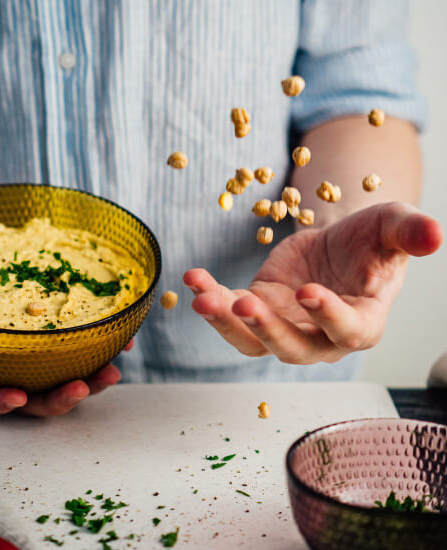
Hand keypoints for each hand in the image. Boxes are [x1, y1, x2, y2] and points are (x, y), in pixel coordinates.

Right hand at [0, 339, 133, 415]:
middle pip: (33, 399)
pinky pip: (85, 355)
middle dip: (58, 400)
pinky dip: (104, 350)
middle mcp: (9, 369)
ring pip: (65, 381)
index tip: (15, 396)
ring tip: (115, 368)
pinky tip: (124, 339)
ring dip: (92, 381)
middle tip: (83, 388)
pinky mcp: (62, 342)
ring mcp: (37, 358)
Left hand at [184, 202, 441, 363]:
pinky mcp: (257, 311)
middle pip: (293, 348)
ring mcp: (284, 327)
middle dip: (268, 330)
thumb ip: (409, 232)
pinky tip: (193, 279)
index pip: (347, 331)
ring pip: (252, 341)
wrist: (336, 245)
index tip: (309, 292)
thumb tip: (435, 234)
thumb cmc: (370, 241)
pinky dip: (211, 296)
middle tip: (247, 304)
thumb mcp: (391, 227)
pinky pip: (230, 313)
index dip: (329, 316)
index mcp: (361, 322)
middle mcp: (319, 336)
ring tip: (203, 297)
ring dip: (227, 323)